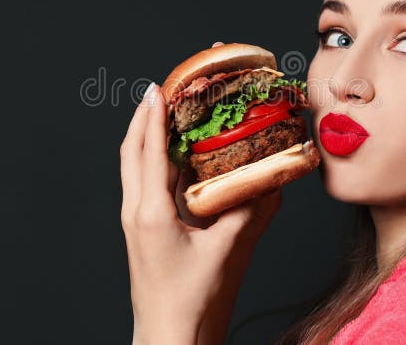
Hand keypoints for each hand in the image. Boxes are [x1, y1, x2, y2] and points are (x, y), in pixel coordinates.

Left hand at [120, 77, 280, 343]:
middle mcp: (136, 211)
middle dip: (146, 117)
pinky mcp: (144, 231)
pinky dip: (158, 163)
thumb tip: (273, 178)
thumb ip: (253, 210)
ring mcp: (137, 221)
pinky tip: (180, 157)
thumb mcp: (229, 251)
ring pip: (136, 167)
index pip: (148, 150)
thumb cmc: (194, 302)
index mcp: (150, 211)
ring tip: (170, 113)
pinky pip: (147, 185)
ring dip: (149, 138)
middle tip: (163, 90)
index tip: (158, 86)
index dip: (154, 115)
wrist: (170, 340)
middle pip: (132, 151)